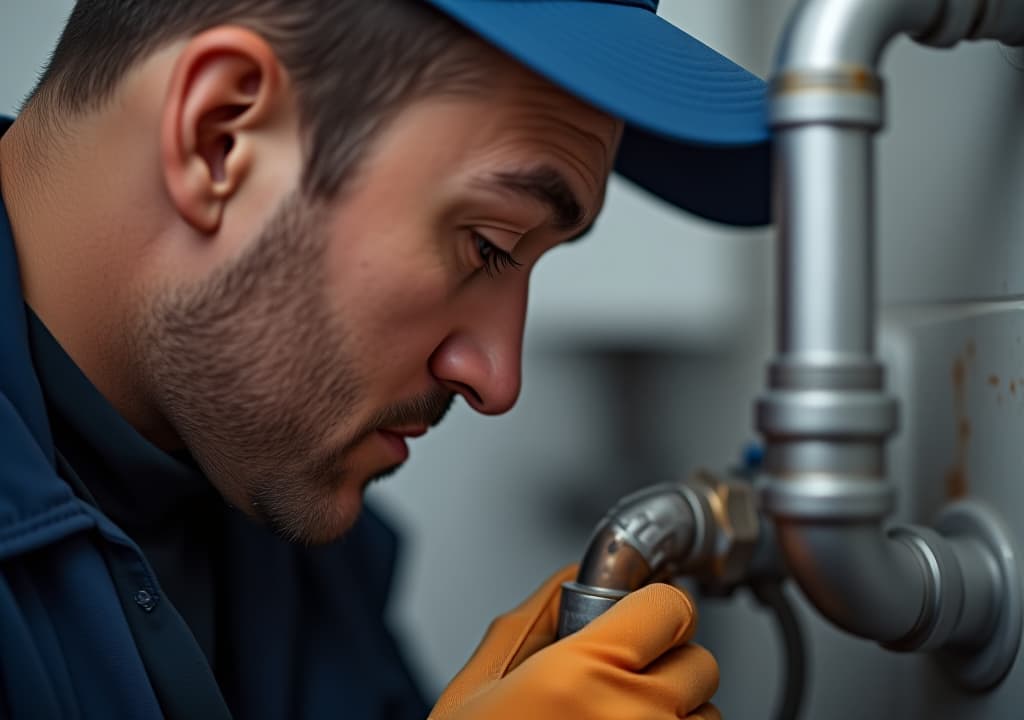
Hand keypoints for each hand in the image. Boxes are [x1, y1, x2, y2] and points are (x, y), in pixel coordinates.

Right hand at [431, 565, 719, 718]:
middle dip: (666, 664)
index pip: (671, 608)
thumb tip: (571, 577)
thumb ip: (530, 622)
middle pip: (700, 662)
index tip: (639, 619)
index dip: (654, 610)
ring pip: (709, 717)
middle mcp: (633, 716)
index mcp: (582, 673)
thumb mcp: (477, 690)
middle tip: (622, 682)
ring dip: (676, 716)